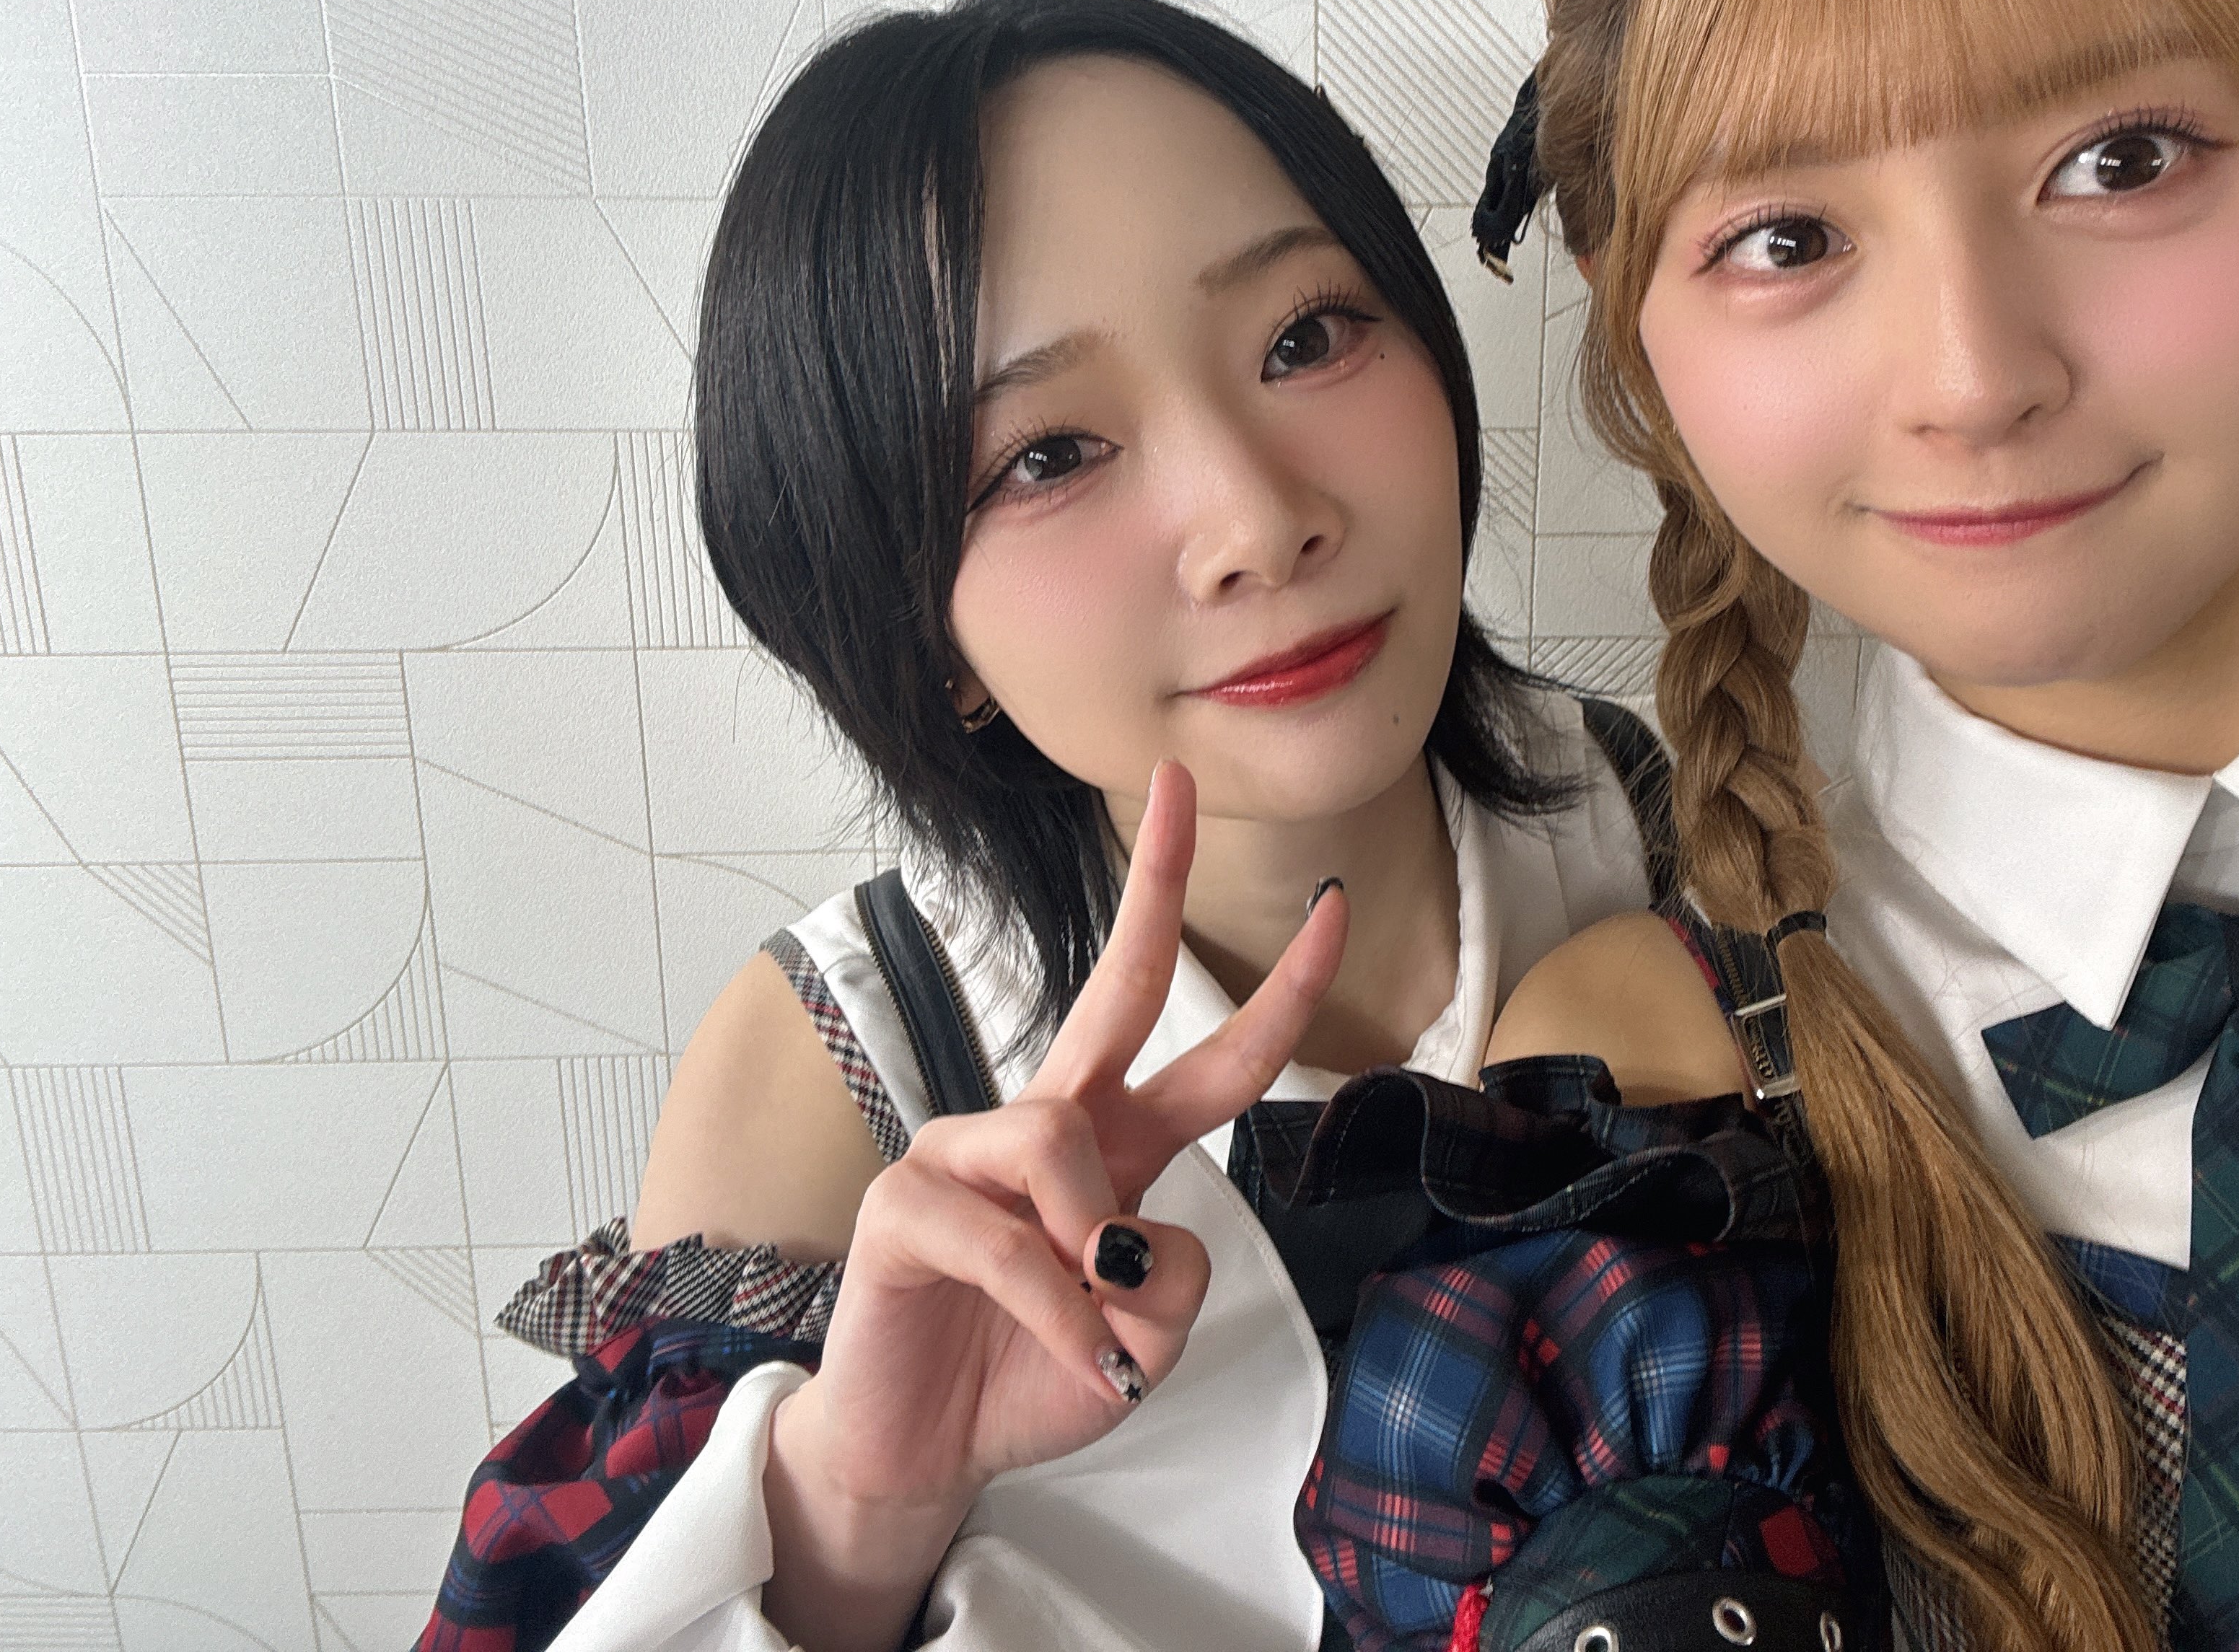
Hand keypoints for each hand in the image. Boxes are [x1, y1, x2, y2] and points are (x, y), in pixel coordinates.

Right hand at [762, 762, 1346, 1647]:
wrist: (924, 1453)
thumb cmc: (1034, 1376)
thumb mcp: (1147, 1339)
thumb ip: (1177, 1280)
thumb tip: (1133, 1242)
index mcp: (1118, 1144)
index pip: (1208, 1049)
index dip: (1279, 989)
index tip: (1334, 907)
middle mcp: (1049, 1125)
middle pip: (1116, 981)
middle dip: (1155, 882)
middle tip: (1182, 785)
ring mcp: (966, 1153)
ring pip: (1065, 1148)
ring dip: (1102, 1257)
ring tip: (1097, 1336)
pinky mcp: (904, 1205)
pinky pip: (1008, 1239)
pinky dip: (1057, 1312)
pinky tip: (1068, 1357)